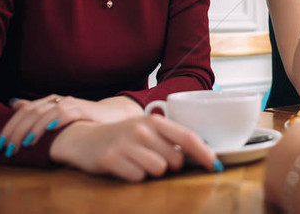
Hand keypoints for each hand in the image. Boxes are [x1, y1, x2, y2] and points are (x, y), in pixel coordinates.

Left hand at [0, 94, 142, 156]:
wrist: (112, 116)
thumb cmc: (82, 119)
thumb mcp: (56, 116)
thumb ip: (37, 111)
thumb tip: (14, 104)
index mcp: (49, 102)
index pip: (23, 111)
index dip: (10, 126)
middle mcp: (57, 100)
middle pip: (31, 112)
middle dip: (17, 131)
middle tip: (7, 148)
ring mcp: (71, 104)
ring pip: (46, 113)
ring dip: (33, 129)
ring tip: (25, 144)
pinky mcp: (84, 110)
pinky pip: (67, 112)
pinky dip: (56, 120)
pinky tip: (48, 129)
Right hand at [49, 115, 218, 181]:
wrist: (84, 137)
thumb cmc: (122, 136)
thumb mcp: (146, 130)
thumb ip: (170, 139)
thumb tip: (200, 154)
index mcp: (154, 121)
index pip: (188, 137)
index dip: (204, 153)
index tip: (216, 165)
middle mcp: (142, 129)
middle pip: (175, 160)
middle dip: (169, 165)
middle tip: (153, 159)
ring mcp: (126, 144)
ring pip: (158, 170)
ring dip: (150, 172)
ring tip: (137, 162)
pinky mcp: (111, 159)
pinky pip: (137, 178)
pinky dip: (134, 176)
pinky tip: (124, 167)